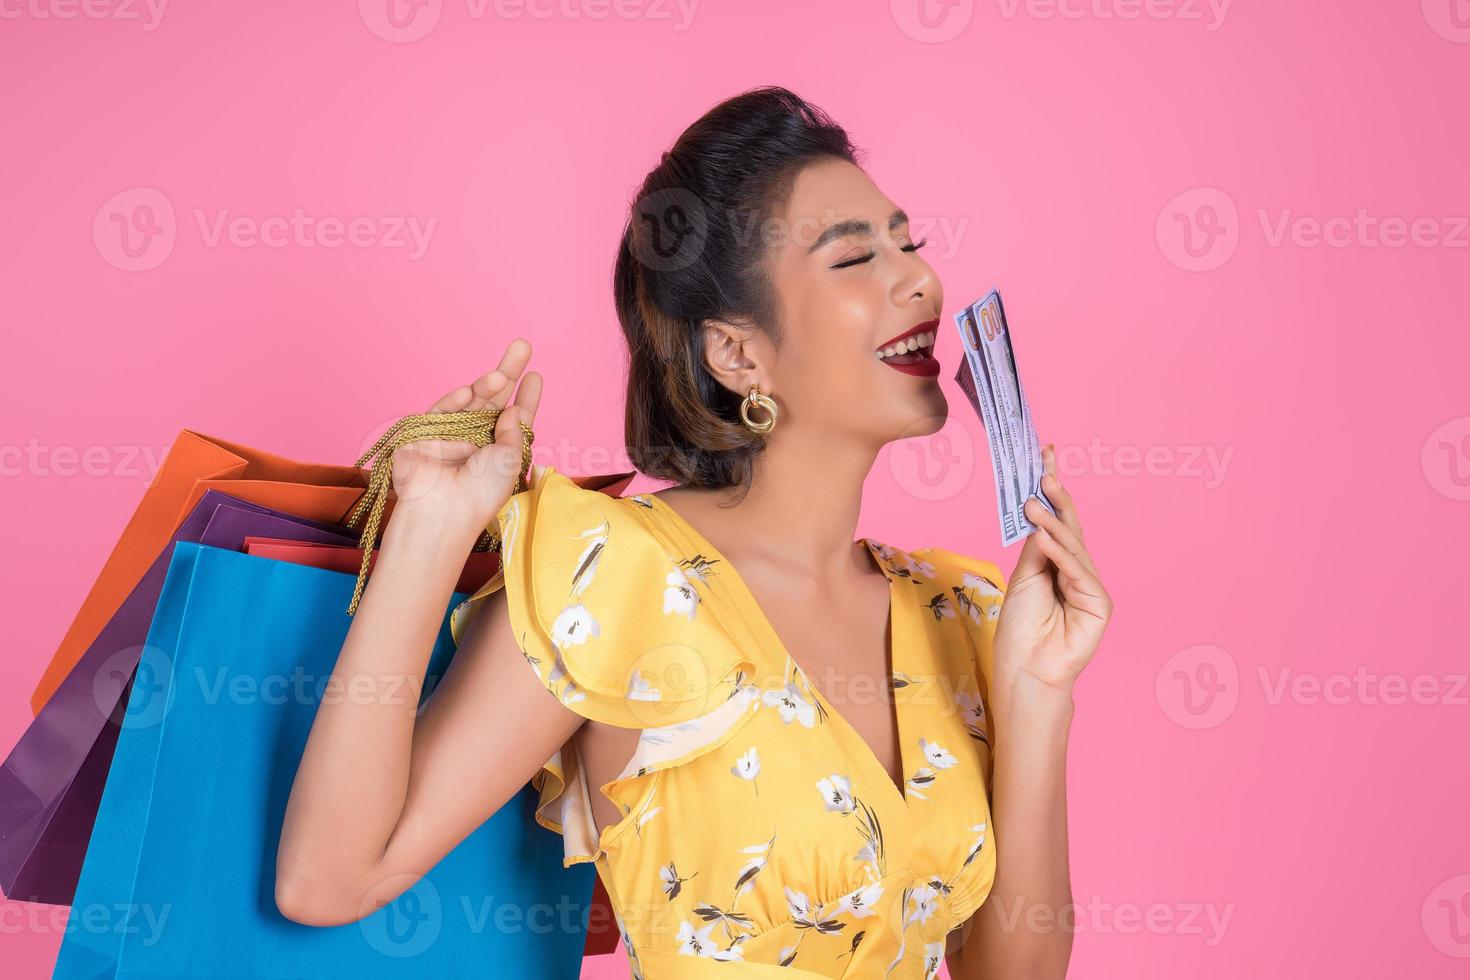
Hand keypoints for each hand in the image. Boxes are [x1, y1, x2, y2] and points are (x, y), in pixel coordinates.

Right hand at [390, 337, 542, 533]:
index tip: (536, 374)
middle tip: (523, 346)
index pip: (514, 417)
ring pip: (470, 402)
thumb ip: (513, 430)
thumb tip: (511, 408)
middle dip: (508, 373)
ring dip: (485, 386)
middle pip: (493, 400)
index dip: (526, 396)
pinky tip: (467, 392)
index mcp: (498, 451)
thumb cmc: (481, 493)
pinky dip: (454, 400)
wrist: (442, 512)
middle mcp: (476, 441)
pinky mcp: (424, 433)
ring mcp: (450, 435)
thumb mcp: (510, 460)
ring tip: (500, 376)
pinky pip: (441, 411)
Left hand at [992, 443, 1111, 695]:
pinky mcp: (1098, 603)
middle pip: (1069, 525)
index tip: (1046, 456)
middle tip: (1044, 469)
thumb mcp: (1023, 577)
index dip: (1052, 489)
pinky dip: (1060, 553)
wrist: (1026, 667)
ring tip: (1032, 505)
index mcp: (1057, 562)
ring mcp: (1090, 585)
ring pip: (1073, 545)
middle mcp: (1077, 570)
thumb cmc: (1022, 628)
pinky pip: (1077, 571)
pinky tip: (1044, 538)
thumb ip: (1035, 549)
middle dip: (1057, 495)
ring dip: (1052, 523)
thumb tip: (1039, 515)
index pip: (1056, 519)